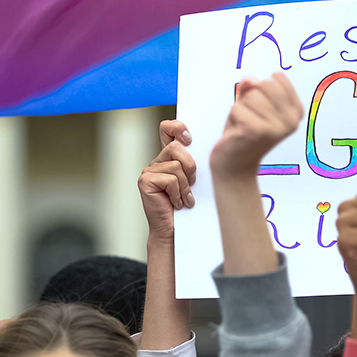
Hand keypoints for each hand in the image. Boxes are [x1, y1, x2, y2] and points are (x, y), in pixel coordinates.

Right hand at [138, 120, 196, 242]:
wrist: (173, 229)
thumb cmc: (186, 205)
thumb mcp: (194, 180)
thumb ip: (194, 163)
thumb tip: (210, 148)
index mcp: (169, 157)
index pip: (167, 129)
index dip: (177, 127)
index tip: (189, 138)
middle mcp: (157, 161)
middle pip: (176, 147)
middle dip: (190, 166)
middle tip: (192, 184)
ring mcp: (149, 171)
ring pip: (176, 166)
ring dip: (185, 186)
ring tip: (184, 198)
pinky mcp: (145, 181)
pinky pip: (170, 179)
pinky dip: (177, 193)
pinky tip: (176, 203)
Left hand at [209, 73, 302, 178]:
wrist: (236, 164)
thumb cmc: (245, 129)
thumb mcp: (252, 101)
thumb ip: (252, 86)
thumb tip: (249, 80)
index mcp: (296, 110)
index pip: (277, 77)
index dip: (262, 87)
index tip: (261, 107)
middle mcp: (291, 120)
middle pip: (264, 83)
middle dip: (250, 96)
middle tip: (251, 116)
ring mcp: (276, 127)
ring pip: (250, 95)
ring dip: (241, 108)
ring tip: (245, 124)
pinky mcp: (257, 131)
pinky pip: (237, 108)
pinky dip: (233, 117)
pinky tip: (239, 131)